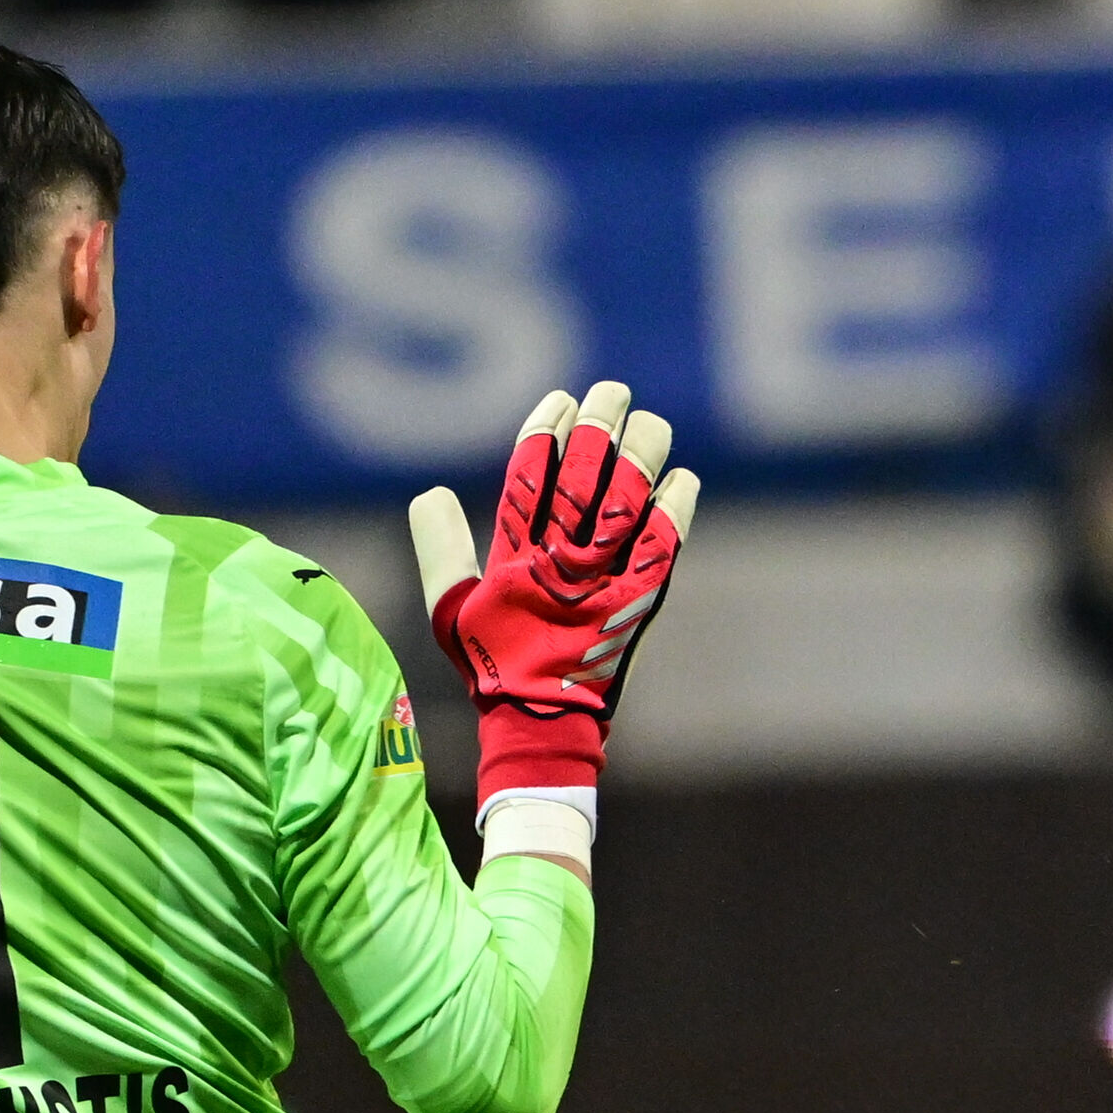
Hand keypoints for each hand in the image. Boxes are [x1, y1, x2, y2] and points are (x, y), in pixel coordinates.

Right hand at [408, 380, 700, 804]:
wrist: (542, 721)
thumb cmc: (493, 664)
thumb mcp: (451, 609)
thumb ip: (440, 550)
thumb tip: (430, 492)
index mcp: (512, 558)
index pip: (528, 476)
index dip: (545, 432)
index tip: (560, 399)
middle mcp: (559, 561)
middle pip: (583, 476)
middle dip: (599, 426)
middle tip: (612, 391)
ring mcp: (604, 580)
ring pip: (627, 500)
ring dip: (642, 456)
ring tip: (651, 423)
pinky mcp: (641, 601)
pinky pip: (664, 545)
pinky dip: (676, 511)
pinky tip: (683, 480)